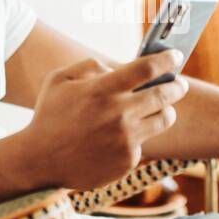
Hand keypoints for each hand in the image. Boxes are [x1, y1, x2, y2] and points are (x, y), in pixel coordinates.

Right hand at [20, 50, 188, 189]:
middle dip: (176, 86)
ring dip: (166, 111)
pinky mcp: (128, 160)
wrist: (39, 161)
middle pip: (164, 95)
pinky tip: (125, 136)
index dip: (166, 60)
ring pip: (163, 119)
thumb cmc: (49, 116)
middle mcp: (118, 114)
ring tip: (163, 108)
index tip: (175, 57)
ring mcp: (125, 139)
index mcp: (102, 90)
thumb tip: (116, 68)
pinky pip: (143, 142)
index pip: (147, 68)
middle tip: (179, 84)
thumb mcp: (59, 79)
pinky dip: (138, 136)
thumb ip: (89, 65)